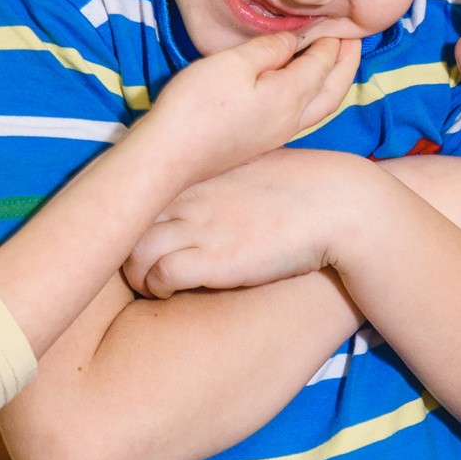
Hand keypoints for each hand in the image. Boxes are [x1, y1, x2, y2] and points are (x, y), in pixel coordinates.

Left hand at [123, 150, 374, 298]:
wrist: (340, 204)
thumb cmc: (303, 189)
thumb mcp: (251, 168)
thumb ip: (219, 177)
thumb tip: (205, 192)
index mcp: (197, 169)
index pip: (138, 185)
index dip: (128, 212)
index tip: (134, 231)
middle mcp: (189, 193)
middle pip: (123, 217)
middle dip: (121, 244)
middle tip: (132, 263)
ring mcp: (198, 224)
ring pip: (131, 251)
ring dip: (134, 273)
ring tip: (149, 283)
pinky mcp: (212, 258)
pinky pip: (158, 275)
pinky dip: (157, 286)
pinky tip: (171, 291)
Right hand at [132, 34, 356, 188]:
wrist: (169, 155)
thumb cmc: (197, 106)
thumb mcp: (233, 64)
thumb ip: (269, 49)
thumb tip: (292, 41)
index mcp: (290, 96)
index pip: (322, 63)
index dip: (332, 40)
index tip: (339, 21)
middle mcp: (292, 119)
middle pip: (333, 90)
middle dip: (347, 64)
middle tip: (354, 41)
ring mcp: (277, 134)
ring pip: (321, 106)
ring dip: (334, 82)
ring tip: (337, 62)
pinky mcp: (261, 140)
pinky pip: (303, 114)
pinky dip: (314, 95)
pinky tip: (301, 86)